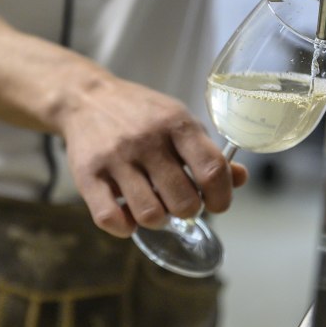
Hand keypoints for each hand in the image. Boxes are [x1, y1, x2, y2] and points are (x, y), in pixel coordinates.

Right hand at [60, 74, 247, 237]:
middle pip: (183, 200)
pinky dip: (125, 227)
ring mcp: (115, 158)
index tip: (217, 204)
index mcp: (176, 123)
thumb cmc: (140, 114)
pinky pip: (110, 218)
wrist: (86, 98)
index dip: (221, 196)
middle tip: (180, 204)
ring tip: (156, 209)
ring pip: (150, 214)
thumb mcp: (178, 121)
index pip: (212, 170)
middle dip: (188, 211)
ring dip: (159, 221)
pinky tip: (128, 216)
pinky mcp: (87, 175)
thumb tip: (240, 179)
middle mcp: (146, 140)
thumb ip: (207, 152)